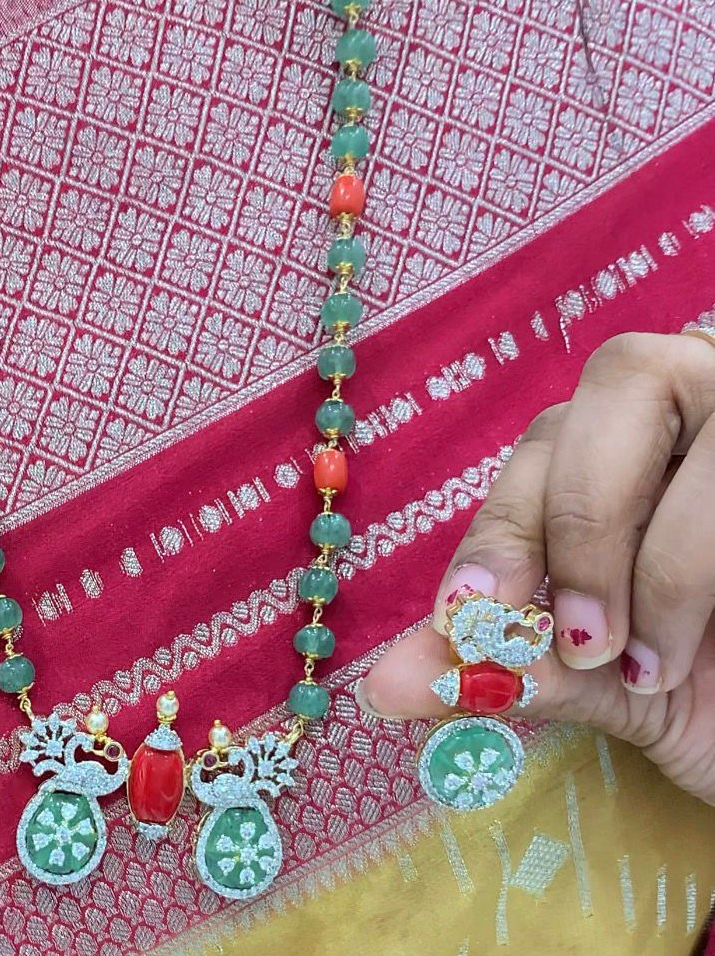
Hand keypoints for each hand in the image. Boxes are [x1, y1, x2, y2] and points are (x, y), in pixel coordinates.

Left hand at [359, 332, 714, 804]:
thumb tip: (384, 684)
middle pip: (625, 381)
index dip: (504, 524)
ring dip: (664, 565)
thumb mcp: (596, 677)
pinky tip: (705, 652)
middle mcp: (694, 399)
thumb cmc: (698, 685)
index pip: (547, 441)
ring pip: (708, 435)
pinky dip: (708, 574)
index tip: (467, 615)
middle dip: (584, 518)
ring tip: (646, 668)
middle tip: (576, 640)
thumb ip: (500, 661)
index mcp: (625, 431)